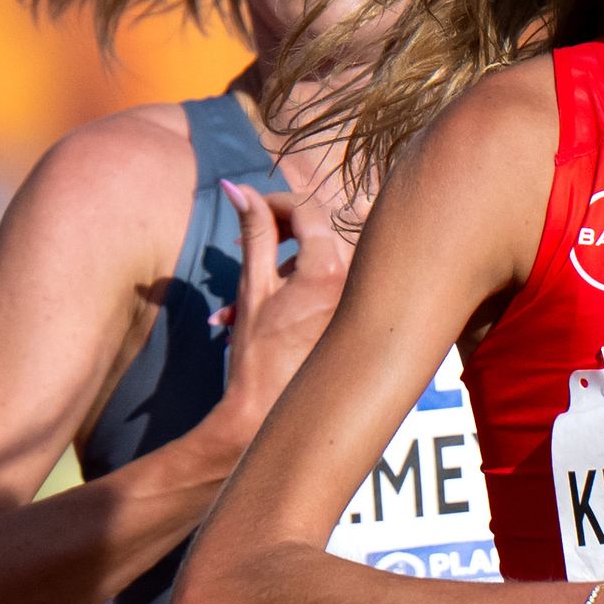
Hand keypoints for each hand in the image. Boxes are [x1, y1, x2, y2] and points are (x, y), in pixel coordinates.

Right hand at [192, 181, 350, 462]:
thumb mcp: (252, 287)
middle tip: (255, 238)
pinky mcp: (365, 312)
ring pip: (336, 248)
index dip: (273, 201)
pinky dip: (309, 275)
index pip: (308, 207)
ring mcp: (364, 296)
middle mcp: (358, 278)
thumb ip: (253, 233)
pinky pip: (342, 275)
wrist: (271, 414)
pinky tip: (274, 299)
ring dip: (294, 254)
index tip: (248, 210)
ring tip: (253, 276)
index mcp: (329, 268)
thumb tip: (237, 189)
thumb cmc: (259, 356)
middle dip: (288, 224)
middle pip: (330, 222)